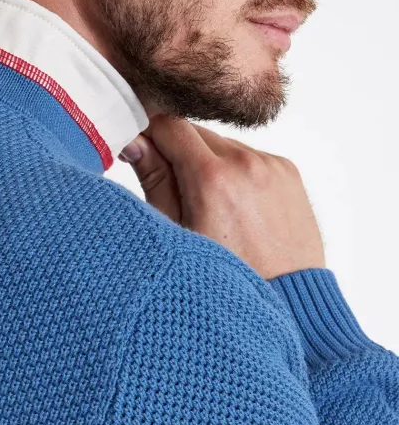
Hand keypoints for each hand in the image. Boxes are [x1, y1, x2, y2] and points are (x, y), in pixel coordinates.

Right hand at [119, 114, 325, 279]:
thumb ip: (154, 179)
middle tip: (175, 191)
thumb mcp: (175, 233)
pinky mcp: (289, 171)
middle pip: (196, 132)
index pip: (168, 125)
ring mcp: (272, 165)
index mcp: (212, 178)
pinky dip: (237, 172)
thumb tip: (134, 141)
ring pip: (224, 145)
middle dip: (178, 152)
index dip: (149, 135)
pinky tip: (236, 207)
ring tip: (209, 205)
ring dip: (209, 162)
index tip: (143, 152)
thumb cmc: (223, 277)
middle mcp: (246, 163)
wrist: (285, 299)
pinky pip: (251, 157)